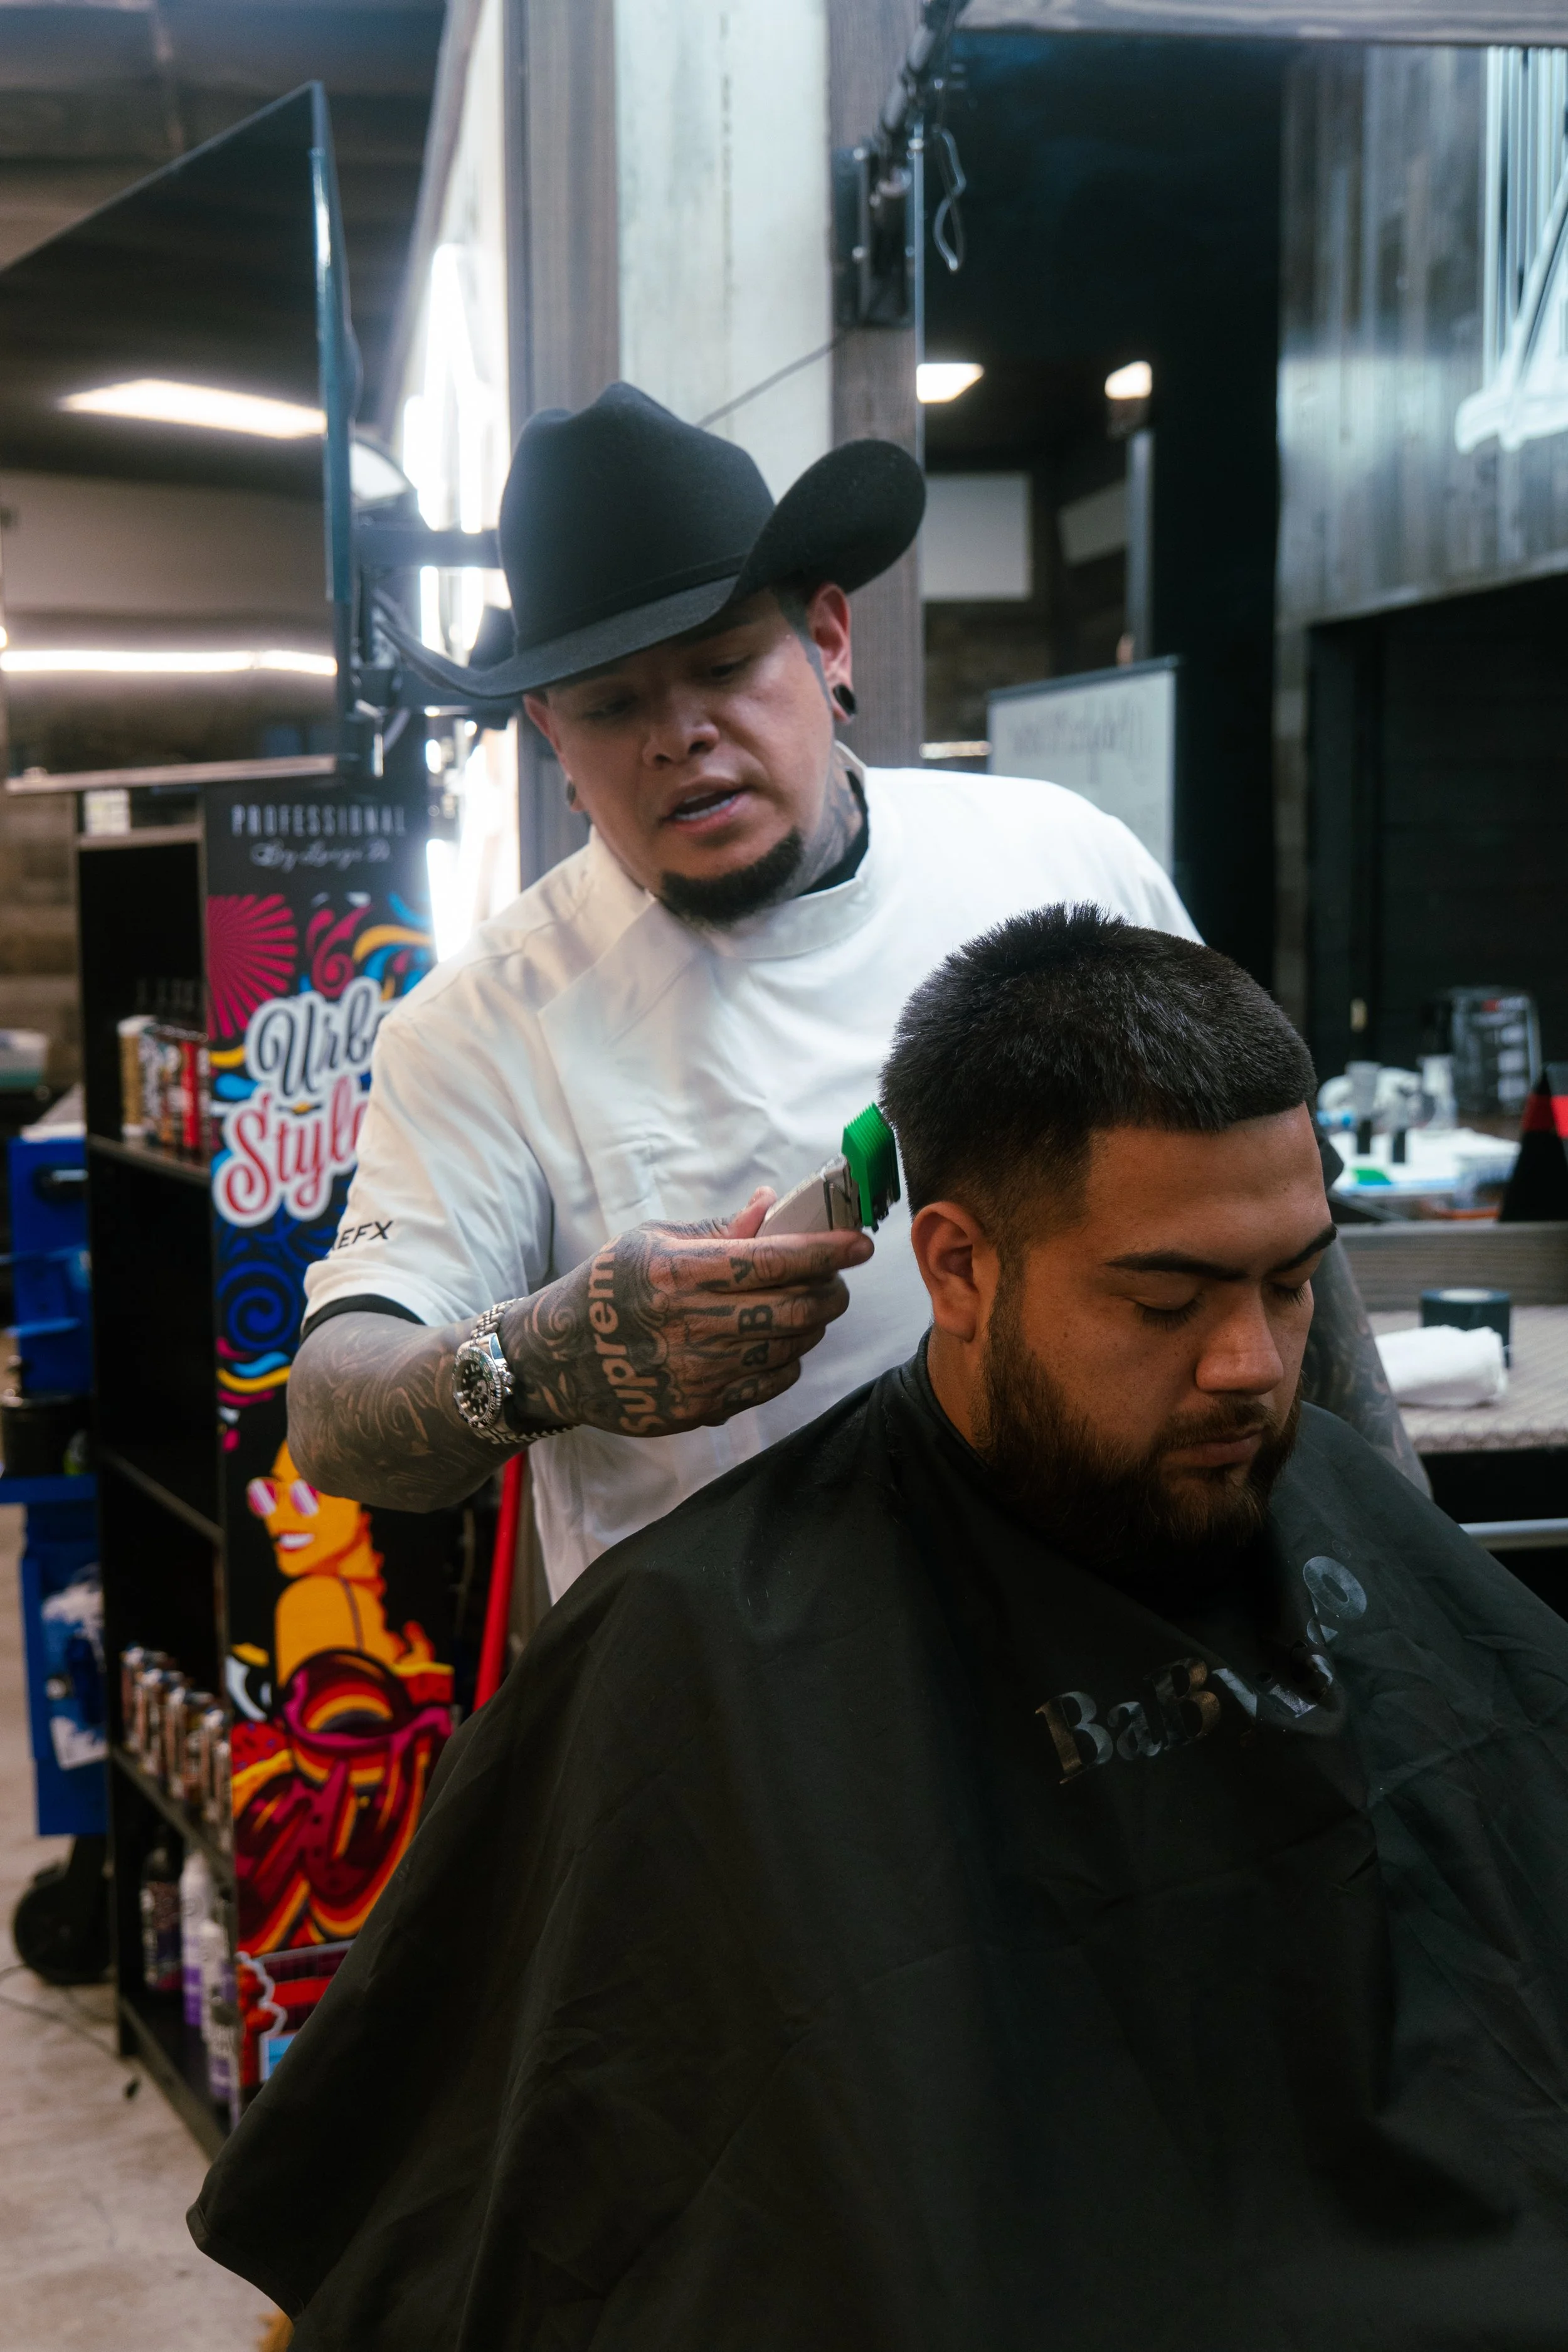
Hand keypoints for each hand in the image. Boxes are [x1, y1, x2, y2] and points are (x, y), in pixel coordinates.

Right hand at [499, 1189, 872, 1438]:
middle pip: (792, 1309)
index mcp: (676, 1272)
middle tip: (836, 1279)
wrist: (560, 1358)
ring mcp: (693, 1373)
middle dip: (829, 1291)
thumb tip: (775, 1203)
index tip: (860, 1243)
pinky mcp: (697, 1409)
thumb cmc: (609, 1286)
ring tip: (811, 1307)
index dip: (827, 1251)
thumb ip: (720, 1230)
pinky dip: (789, 1360)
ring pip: (787, 1348)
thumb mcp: (652, 1240)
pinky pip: (767, 1383)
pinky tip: (783, 1342)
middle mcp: (686, 1325)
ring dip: (813, 1325)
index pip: (774, 1260)